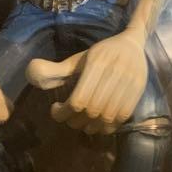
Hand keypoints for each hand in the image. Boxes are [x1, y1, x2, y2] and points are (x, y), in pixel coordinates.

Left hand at [27, 29, 147, 134]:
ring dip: (91, 126)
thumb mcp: (78, 59)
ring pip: (107, 116)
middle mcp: (115, 72)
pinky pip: (122, 117)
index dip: (64, 112)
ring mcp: (129, 82)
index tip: (55, 109)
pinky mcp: (139, 91)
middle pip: (92, 110)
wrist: (133, 44)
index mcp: (97, 62)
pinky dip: (108, 126)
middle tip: (68, 118)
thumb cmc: (102, 54)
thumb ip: (56, 69)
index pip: (79, 99)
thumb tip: (32, 72)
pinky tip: (98, 123)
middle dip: (75, 120)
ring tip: (82, 122)